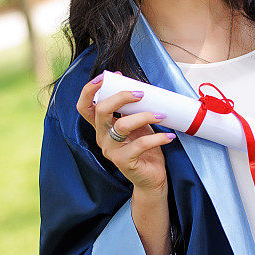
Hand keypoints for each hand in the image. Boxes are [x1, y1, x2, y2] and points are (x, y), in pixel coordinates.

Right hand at [76, 73, 175, 193]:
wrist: (151, 177)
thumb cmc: (144, 149)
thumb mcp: (138, 124)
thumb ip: (132, 109)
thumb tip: (137, 86)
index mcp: (102, 127)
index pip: (85, 107)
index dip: (89, 90)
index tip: (104, 77)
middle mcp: (102, 137)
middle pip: (101, 110)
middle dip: (121, 97)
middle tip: (141, 94)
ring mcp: (111, 150)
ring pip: (122, 125)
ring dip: (144, 116)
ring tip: (161, 115)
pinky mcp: (124, 162)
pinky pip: (140, 144)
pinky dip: (157, 137)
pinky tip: (169, 136)